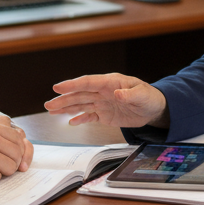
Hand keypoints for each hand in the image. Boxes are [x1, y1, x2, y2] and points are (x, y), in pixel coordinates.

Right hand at [44, 74, 168, 127]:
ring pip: (81, 104)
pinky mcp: (105, 114)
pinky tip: (70, 122)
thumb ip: (130, 94)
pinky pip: (89, 116)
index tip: (58, 87)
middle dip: (63, 99)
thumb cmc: (150, 97)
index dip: (72, 84)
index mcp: (110, 83)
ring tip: (51, 111)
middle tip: (49, 104)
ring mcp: (103, 103)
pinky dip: (79, 119)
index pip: (88, 82)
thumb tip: (117, 93)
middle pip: (80, 94)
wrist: (155, 109)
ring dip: (66, 108)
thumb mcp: (143, 95)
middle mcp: (103, 92)